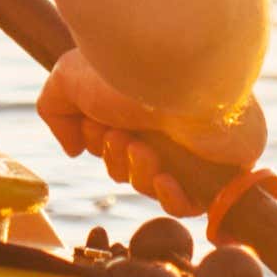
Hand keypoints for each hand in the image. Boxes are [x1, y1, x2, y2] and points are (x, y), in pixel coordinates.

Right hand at [37, 52, 268, 218]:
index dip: (96, 142)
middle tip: (123, 137)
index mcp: (135, 101)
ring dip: (140, 173)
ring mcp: (193, 145)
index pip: (111, 141)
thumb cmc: (127, 73)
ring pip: (154, 186)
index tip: (96, 125)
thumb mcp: (68, 79)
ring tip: (144, 148)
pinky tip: (167, 177)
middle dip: (117, 160)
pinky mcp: (220, 166)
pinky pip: (191, 204)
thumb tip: (74, 149)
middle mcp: (163, 121)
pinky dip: (172, 198)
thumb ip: (56, 110)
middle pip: (128, 167)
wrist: (183, 75)